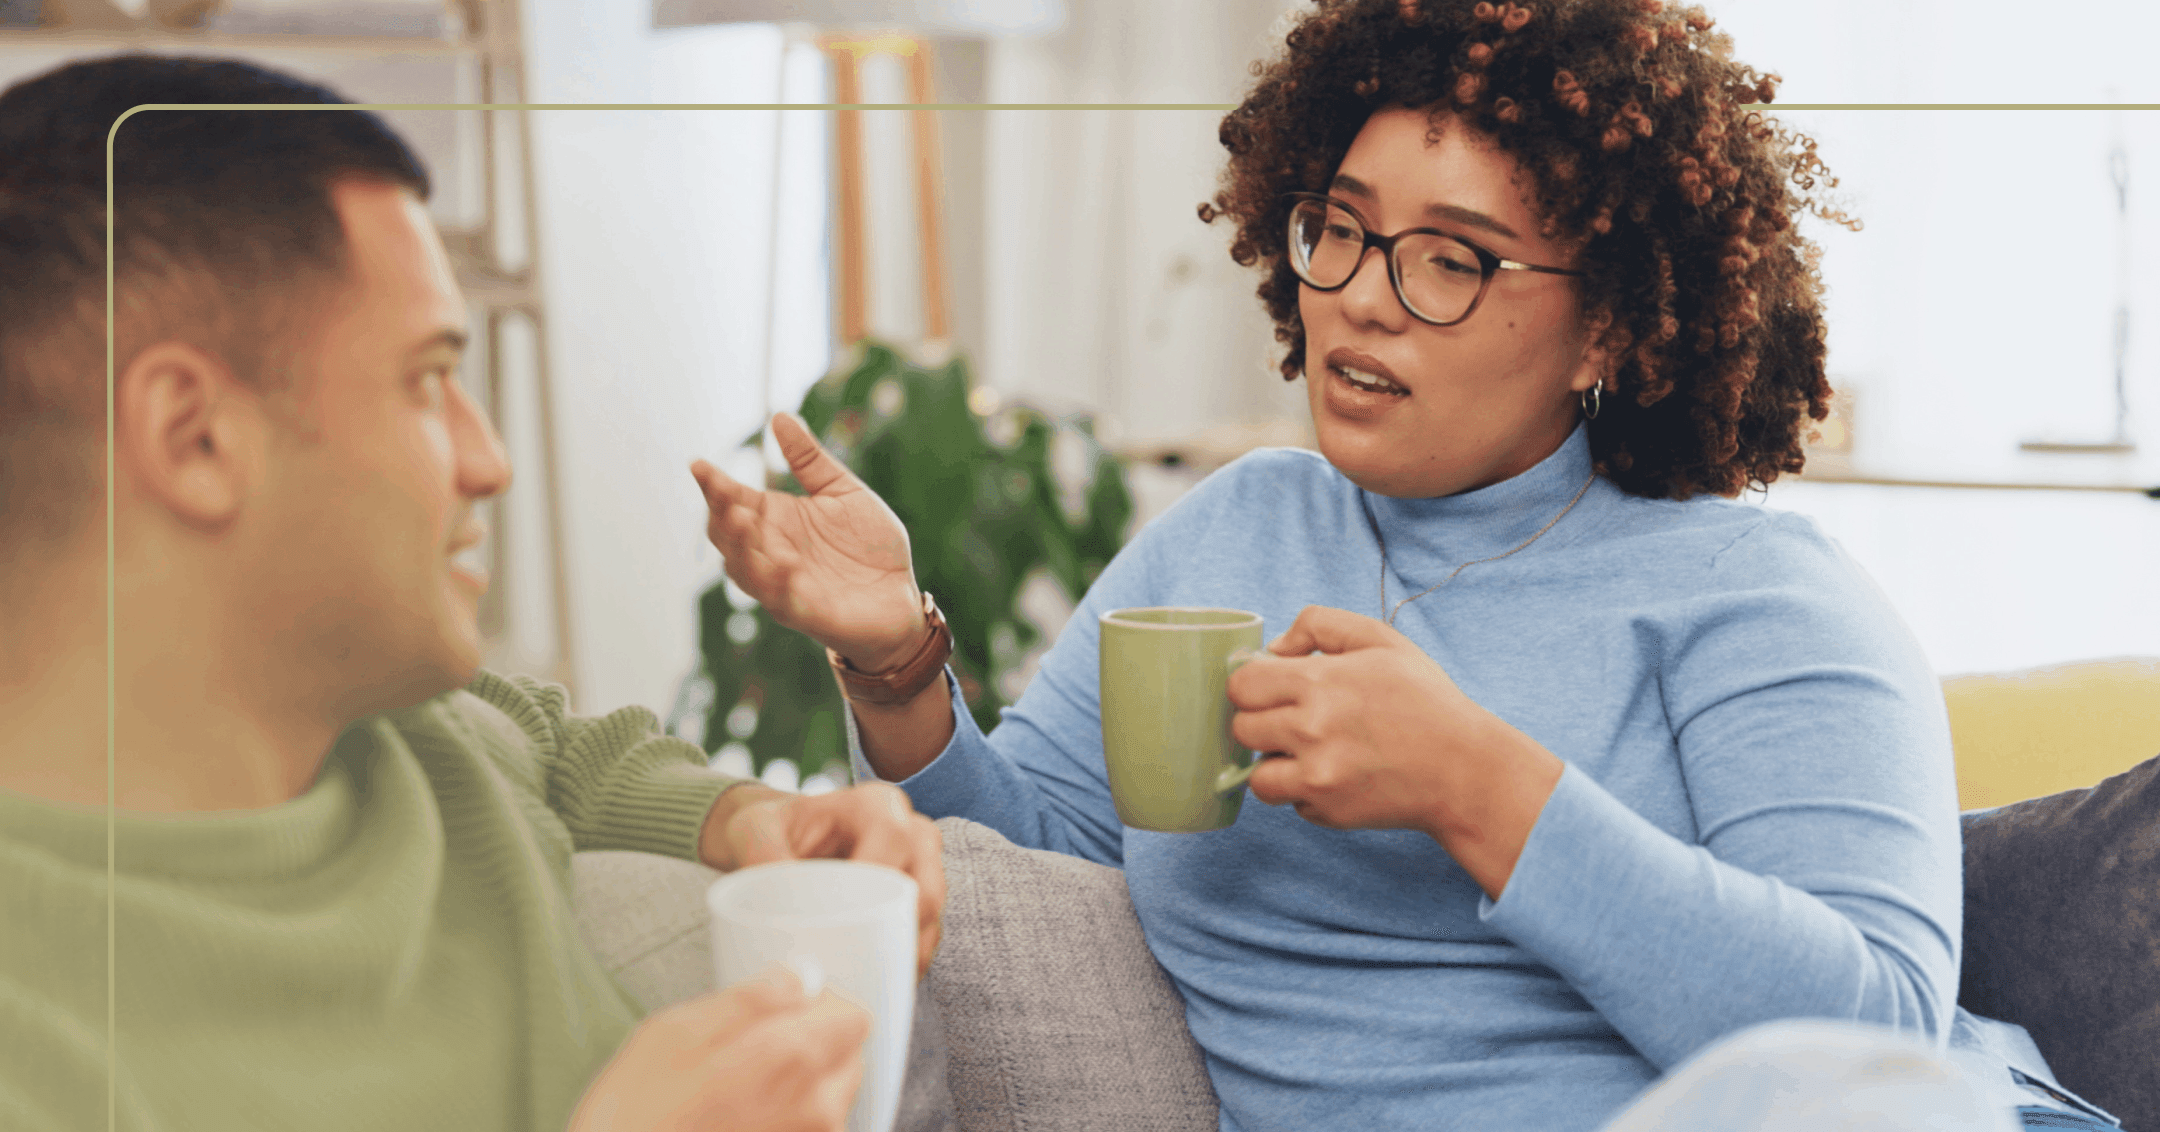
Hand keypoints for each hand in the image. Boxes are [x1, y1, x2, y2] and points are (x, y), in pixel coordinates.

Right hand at [568, 963, 868, 1131]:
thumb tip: (796, 978)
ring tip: (733, 1091)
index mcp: (794, 1058)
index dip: (816, 1003)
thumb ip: (748, 999)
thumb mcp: (673, 1033)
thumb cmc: (634, 1121)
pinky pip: (807, 1129)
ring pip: (829, 1096)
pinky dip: (783, 1117)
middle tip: (748, 1050)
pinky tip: (735, 1118)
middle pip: (846, 1055)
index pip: (854, 1014)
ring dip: (796, 1084)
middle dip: (809, 1043)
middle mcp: (817, 1108)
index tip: (779, 1007)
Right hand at [690, 412, 924, 671]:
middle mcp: (770, 550)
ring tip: (744, 520)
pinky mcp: (802, 611)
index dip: (712, 484)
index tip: (698, 464)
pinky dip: (776, 583)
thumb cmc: (870, 547)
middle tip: (724, 492)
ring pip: (743, 568)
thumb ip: (810, 460)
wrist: (901, 596)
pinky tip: (784, 563)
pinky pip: (778, 600)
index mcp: (776, 518)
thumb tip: (779, 416)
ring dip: (740, 547)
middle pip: (726, 534)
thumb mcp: (843, 492)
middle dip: (720, 514)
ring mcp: (782, 583)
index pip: (732, 500)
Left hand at [702, 781, 946, 980]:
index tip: (840, 918)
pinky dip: (906, 961)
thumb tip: (778, 908)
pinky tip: (878, 983)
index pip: (894, 841)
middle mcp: (911, 831)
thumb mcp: (755, 828)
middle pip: (928, 886)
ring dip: (907, 953)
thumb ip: (762, 855)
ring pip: (933, 917)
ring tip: (869, 983)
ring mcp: (922, 866)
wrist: (785, 836)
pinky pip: (926, 934)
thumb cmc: (774, 828)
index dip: (875, 882)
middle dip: (898, 931)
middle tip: (857, 964)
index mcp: (876, 805)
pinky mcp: (919, 898)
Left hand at [1226, 606, 1562, 896]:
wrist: (1463, 769)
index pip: (1242, 684)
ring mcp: (1316, 776)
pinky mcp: (1326, 810)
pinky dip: (1306, 792)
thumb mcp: (1381, 639)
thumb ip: (1320, 625)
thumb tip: (1273, 649)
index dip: (1255, 684)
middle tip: (1297, 720)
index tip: (1274, 689)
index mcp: (1318, 682)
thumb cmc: (1425, 701)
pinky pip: (1289, 802)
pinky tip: (1340, 775)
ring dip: (1276, 763)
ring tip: (1312, 752)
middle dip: (1263, 722)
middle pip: (1242, 728)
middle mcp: (1310, 730)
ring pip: (1256, 774)